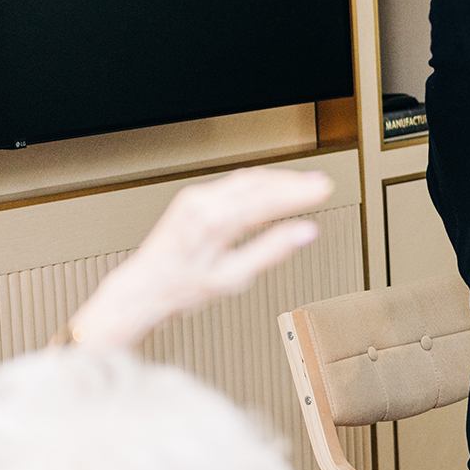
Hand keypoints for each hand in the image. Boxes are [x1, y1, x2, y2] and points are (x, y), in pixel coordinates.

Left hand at [65, 168, 332, 349]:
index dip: (299, 193)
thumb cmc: (182, 288)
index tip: (324, 188)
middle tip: (321, 183)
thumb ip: (271, 252)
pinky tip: (272, 189)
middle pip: (258, 183)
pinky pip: (232, 184)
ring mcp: (195, 198)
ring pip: (246, 180)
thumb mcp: (232, 278)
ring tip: (304, 184)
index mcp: (213, 223)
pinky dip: (258, 184)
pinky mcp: (192, 199)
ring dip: (277, 180)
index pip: (267, 200)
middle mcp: (202, 203)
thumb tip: (304, 233)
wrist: (144, 288)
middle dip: (293, 182)